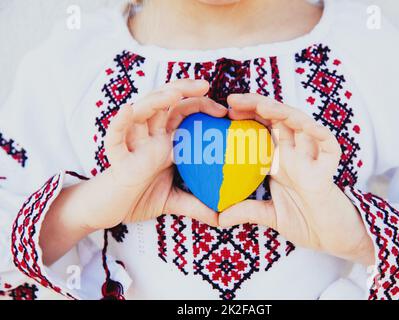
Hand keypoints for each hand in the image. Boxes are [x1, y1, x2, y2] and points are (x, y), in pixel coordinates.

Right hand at [41, 80, 225, 263]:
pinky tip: (127, 111)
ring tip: (174, 93)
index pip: (182, 113)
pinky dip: (119, 125)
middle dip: (183, 89)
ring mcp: (133, 146)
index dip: (201, 106)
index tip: (222, 112)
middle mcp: (149, 138)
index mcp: (164, 142)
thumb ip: (196, 205)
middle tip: (205, 85)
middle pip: (164, 103)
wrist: (108, 211)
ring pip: (141, 114)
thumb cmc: (138, 198)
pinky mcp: (118, 160)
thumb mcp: (173, 200)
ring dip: (156, 100)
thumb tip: (221, 217)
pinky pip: (115, 139)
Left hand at [219, 93, 373, 264]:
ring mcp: (312, 159)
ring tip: (262, 106)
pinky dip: (318, 133)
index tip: (225, 111)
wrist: (332, 239)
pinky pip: (328, 145)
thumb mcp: (269, 215)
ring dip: (283, 112)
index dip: (247, 115)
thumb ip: (246, 211)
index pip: (263, 129)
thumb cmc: (305, 222)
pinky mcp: (329, 169)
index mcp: (280, 160)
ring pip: (301, 125)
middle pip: (277, 119)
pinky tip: (305, 125)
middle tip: (232, 100)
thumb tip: (219, 218)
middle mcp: (295, 154)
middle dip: (257, 105)